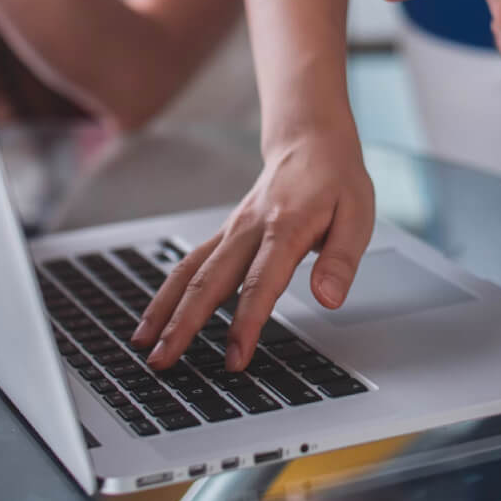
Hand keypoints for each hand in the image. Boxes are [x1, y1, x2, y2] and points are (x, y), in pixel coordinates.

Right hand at [130, 127, 375, 370]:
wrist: (309, 140)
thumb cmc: (336, 180)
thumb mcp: (358, 215)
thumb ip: (341, 260)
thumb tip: (329, 298)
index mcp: (285, 228)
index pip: (260, 283)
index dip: (246, 323)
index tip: (235, 358)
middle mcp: (249, 230)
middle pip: (208, 281)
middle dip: (183, 325)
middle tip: (163, 361)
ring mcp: (231, 231)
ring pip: (188, 272)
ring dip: (164, 310)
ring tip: (143, 344)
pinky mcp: (224, 235)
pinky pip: (189, 264)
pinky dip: (167, 293)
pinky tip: (154, 318)